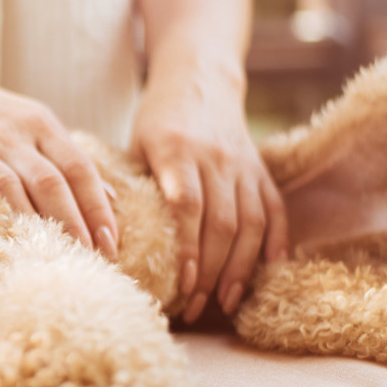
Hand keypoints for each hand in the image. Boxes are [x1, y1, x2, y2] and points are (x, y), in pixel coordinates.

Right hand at [0, 70, 119, 257]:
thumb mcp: (34, 126)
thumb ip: (69, 160)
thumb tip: (113, 200)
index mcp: (40, 124)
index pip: (78, 168)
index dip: (97, 208)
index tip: (111, 243)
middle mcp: (11, 134)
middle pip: (49, 181)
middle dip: (72, 223)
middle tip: (88, 260)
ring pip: (10, 188)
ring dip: (33, 226)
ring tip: (50, 258)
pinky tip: (0, 241)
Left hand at [131, 64, 287, 322]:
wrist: (199, 79)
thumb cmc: (157, 119)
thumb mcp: (134, 144)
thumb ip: (129, 186)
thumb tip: (110, 239)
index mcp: (177, 151)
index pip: (187, 208)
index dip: (188, 250)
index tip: (182, 285)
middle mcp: (216, 160)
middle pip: (222, 225)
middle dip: (211, 272)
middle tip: (195, 307)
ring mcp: (243, 166)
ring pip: (251, 224)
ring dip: (240, 268)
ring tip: (226, 302)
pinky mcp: (261, 170)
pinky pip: (275, 210)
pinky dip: (276, 243)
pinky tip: (268, 272)